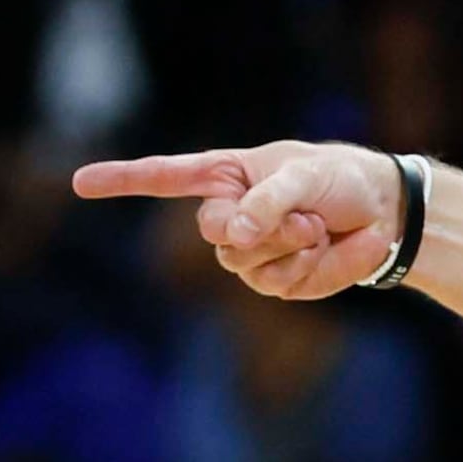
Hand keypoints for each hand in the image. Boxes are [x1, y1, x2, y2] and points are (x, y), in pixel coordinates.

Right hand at [72, 141, 401, 299]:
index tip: (78, 182)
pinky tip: (329, 248)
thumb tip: (230, 234)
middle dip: (264, 224)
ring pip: (247, 264)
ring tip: (320, 226)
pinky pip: (280, 285)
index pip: (163, 177)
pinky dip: (312, 267)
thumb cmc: (340, 178)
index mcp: (225, 177)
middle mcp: (228, 216)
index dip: (121, 180)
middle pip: (213, 233)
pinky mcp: (278, 282)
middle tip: (307, 212)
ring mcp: (249, 254)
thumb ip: (266, 200)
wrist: (384, 212)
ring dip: (294, 245)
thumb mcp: (304, 176)